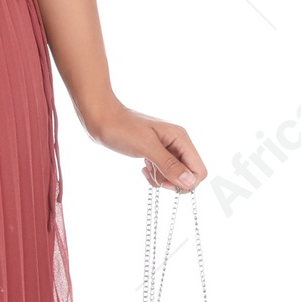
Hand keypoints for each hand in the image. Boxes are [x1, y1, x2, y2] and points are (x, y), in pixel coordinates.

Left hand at [85, 100, 205, 190]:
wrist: (101, 118)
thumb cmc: (122, 129)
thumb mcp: (146, 147)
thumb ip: (169, 164)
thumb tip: (190, 182)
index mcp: (181, 139)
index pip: (199, 170)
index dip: (186, 182)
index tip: (165, 182)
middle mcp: (177, 143)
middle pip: (189, 174)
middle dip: (173, 182)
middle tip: (155, 178)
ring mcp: (167, 148)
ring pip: (175, 175)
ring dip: (162, 179)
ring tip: (146, 170)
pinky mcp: (155, 153)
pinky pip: (164, 171)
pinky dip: (155, 175)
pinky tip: (143, 168)